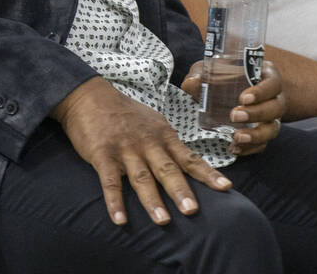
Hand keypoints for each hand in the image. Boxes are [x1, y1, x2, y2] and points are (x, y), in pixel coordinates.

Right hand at [52, 77, 232, 225]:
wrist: (90, 96)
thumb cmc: (126, 114)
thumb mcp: (153, 124)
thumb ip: (168, 146)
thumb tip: (189, 165)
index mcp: (163, 136)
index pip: (189, 158)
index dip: (207, 173)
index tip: (226, 188)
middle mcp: (148, 143)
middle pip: (167, 169)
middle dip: (180, 191)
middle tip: (192, 211)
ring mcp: (125, 149)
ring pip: (142, 178)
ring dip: (152, 200)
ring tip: (162, 221)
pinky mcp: (103, 154)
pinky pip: (110, 181)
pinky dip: (115, 202)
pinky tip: (120, 220)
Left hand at [181, 60, 285, 155]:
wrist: (228, 92)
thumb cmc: (223, 75)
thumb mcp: (211, 70)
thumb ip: (201, 74)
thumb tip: (193, 83)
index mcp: (266, 77)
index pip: (272, 84)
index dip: (261, 92)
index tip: (243, 98)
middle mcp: (274, 98)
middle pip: (276, 107)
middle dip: (257, 113)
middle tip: (235, 116)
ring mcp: (271, 118)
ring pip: (273, 129)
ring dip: (256, 135)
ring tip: (237, 138)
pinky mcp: (263, 134)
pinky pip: (263, 144)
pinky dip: (250, 149)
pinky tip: (235, 149)